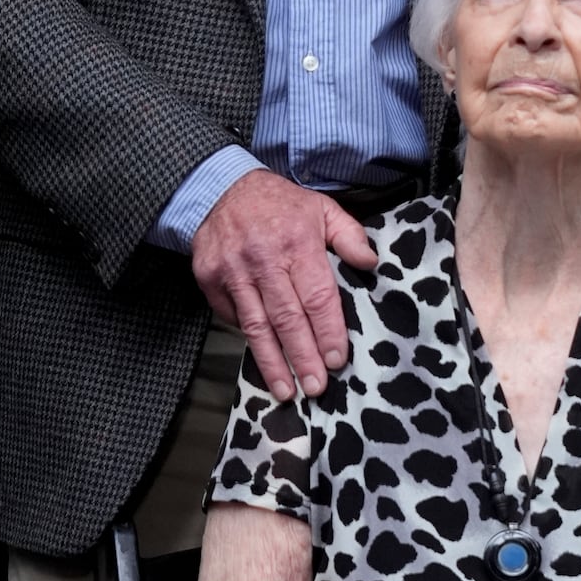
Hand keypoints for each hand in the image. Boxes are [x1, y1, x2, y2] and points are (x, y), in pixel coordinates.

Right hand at [191, 169, 374, 400]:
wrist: (221, 189)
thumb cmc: (280, 204)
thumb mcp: (321, 208)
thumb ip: (349, 235)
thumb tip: (371, 264)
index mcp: (297, 242)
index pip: (317, 296)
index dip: (328, 331)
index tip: (336, 359)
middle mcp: (264, 260)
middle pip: (287, 318)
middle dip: (303, 357)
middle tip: (316, 387)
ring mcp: (233, 272)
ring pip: (256, 326)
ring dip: (273, 362)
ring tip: (288, 391)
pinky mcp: (210, 280)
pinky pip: (232, 317)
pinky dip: (247, 339)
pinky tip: (263, 359)